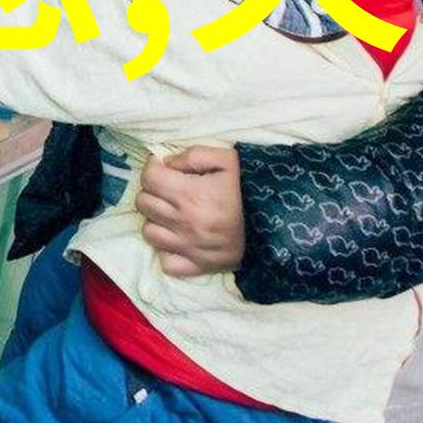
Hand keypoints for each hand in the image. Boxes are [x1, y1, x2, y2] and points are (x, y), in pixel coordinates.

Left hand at [138, 147, 245, 277]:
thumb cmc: (249, 188)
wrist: (278, 224)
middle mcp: (185, 222)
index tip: (165, 170)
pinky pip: (166, 261)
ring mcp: (188, 247)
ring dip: (157, 221)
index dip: (154, 169)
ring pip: (149, 231)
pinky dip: (168, 251)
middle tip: (170, 190)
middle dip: (154, 192)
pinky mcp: (196, 266)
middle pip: (144, 203)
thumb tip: (168, 163)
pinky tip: (179, 239)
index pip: (149, 178)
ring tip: (174, 214)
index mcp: (190, 194)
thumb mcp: (227, 160)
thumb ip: (194, 155)